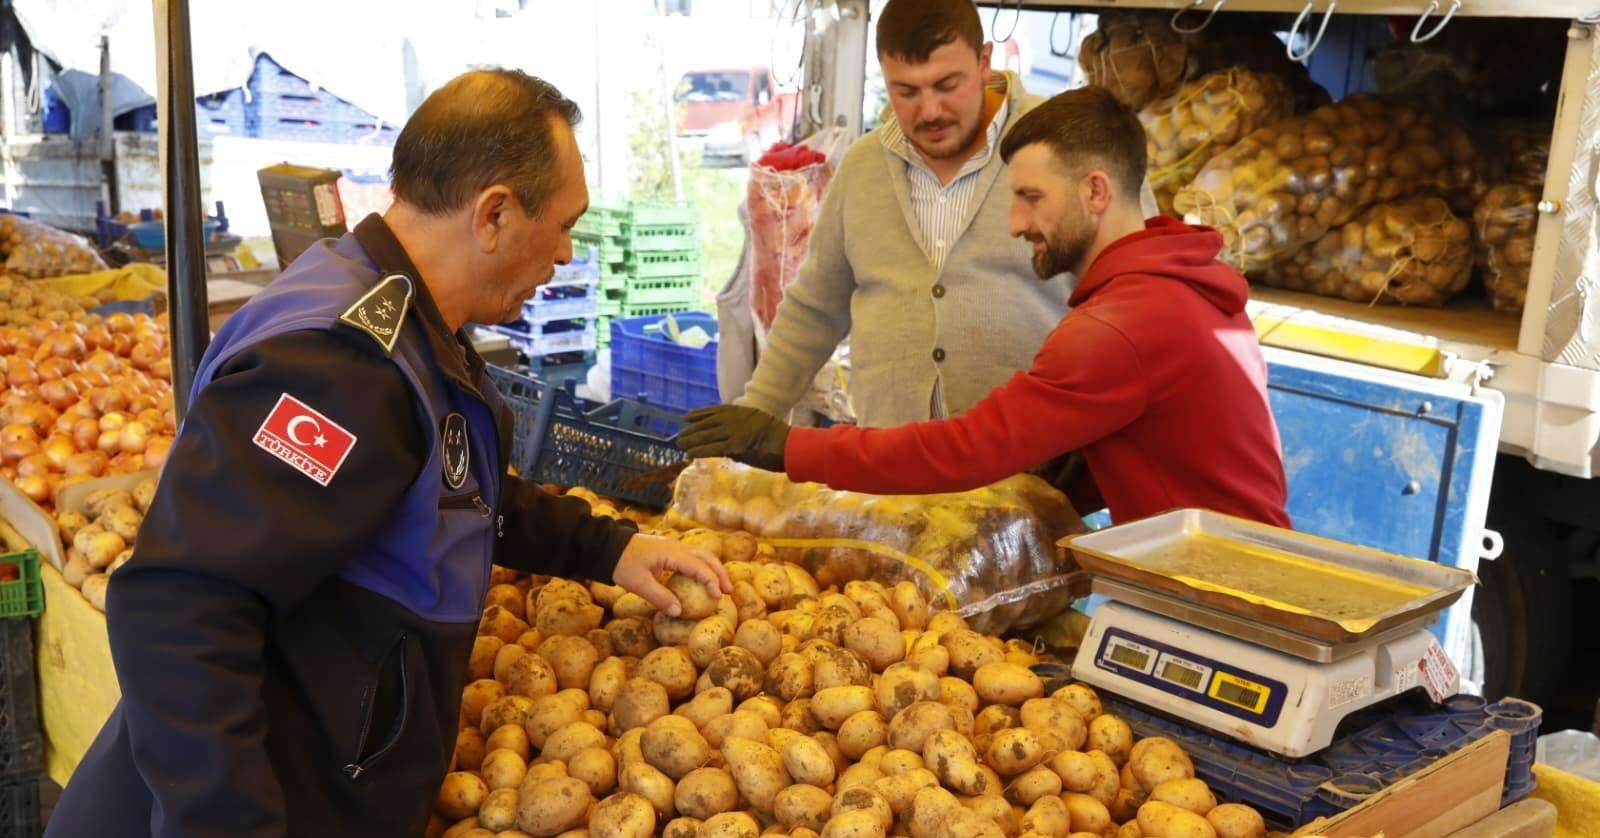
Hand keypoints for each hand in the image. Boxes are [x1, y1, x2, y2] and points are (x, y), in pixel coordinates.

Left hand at [612, 533, 732, 616]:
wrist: (608, 546)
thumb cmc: (622, 564)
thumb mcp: (639, 584)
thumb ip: (660, 598)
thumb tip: (679, 612)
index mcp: (672, 553)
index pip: (700, 567)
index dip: (712, 582)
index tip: (718, 597)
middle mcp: (676, 547)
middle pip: (707, 557)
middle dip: (720, 573)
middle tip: (728, 591)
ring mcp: (673, 546)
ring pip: (701, 555)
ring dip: (712, 569)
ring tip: (719, 586)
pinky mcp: (668, 549)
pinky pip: (691, 556)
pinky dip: (702, 567)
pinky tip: (701, 579)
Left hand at [678, 405, 789, 471]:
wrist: (789, 445)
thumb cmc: (778, 439)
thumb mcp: (759, 423)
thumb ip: (741, 429)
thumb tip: (726, 444)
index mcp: (741, 411)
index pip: (715, 410)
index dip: (699, 414)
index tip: (686, 417)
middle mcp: (735, 419)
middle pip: (707, 423)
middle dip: (692, 429)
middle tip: (680, 435)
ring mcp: (734, 431)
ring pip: (707, 435)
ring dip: (692, 440)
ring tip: (681, 444)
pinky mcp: (735, 446)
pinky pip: (712, 448)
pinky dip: (699, 451)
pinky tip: (690, 453)